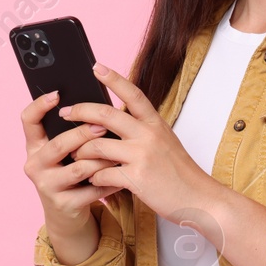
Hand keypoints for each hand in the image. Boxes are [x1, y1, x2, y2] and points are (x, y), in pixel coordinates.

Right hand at [20, 89, 119, 236]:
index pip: (28, 120)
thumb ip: (70, 132)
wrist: (66, 214)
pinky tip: (123, 173)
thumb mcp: (64, 153)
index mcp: (34, 147)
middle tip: (103, 126)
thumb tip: (97, 105)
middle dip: (82, 133)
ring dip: (102, 159)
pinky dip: (110, 179)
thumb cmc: (70, 174)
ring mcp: (47, 186)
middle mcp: (35, 165)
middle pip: (58, 144)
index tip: (57, 93)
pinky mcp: (64, 204)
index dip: (39, 105)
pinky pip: (92, 188)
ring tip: (120, 152)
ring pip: (79, 168)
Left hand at [64, 63, 221, 228]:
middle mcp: (148, 135)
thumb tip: (115, 121)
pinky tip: (93, 178)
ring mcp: (142, 156)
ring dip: (81, 151)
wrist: (199, 199)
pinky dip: (93, 176)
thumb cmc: (180, 173)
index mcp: (156, 124)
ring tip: (75, 155)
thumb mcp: (165, 142)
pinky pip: (103, 173)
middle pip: (106, 114)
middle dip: (80, 111)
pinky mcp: (137, 178)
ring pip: (97, 146)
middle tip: (65, 112)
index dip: (113, 79)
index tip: (96, 67)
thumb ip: (143, 130)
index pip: (133, 94)